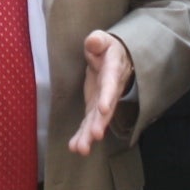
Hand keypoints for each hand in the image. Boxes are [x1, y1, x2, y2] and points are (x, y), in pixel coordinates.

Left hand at [70, 30, 134, 156]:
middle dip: (99, 123)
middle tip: (94, 136)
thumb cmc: (106, 48)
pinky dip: (82, 135)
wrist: (115, 58)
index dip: (108, 97)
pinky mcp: (94, 108)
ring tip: (81, 149)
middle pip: (105, 109)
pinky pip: (89, 123)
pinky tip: (75, 147)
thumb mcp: (102, 40)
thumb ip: (97, 41)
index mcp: (113, 71)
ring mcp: (103, 101)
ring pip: (97, 120)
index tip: (104, 110)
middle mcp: (110, 91)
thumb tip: (93, 42)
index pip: (110, 85)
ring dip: (89, 135)